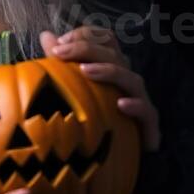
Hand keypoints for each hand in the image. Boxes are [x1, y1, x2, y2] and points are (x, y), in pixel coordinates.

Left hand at [40, 26, 161, 151]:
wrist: (104, 159)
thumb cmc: (88, 119)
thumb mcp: (69, 87)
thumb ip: (60, 61)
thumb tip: (46, 35)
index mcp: (110, 67)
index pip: (105, 40)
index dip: (85, 35)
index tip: (59, 43)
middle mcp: (125, 81)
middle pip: (114, 55)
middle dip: (87, 49)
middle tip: (60, 53)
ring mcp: (138, 101)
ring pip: (132, 79)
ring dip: (110, 72)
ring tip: (85, 71)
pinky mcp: (147, 126)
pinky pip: (148, 113)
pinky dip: (136, 106)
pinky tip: (120, 104)